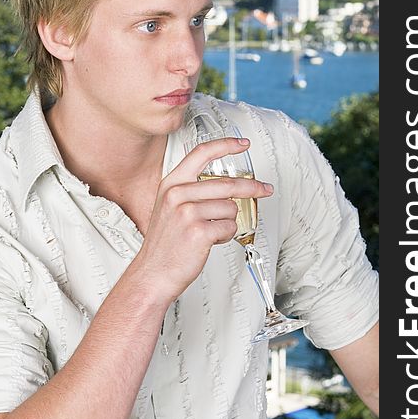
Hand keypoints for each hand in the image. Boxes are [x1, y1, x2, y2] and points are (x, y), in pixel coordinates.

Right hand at [133, 137, 273, 301]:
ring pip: (231, 208)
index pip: (201, 153)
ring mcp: (187, 212)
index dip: (225, 146)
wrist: (152, 274)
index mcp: (171, 184)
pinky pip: (230, 227)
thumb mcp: (169, 208)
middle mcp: (177, 195)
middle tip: (264, 189)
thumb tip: (228, 187)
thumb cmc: (164, 245)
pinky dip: (226, 236)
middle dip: (252, 188)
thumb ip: (192, 191)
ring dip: (228, 222)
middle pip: (227, 184)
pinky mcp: (199, 231)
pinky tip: (211, 240)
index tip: (242, 144)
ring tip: (211, 231)